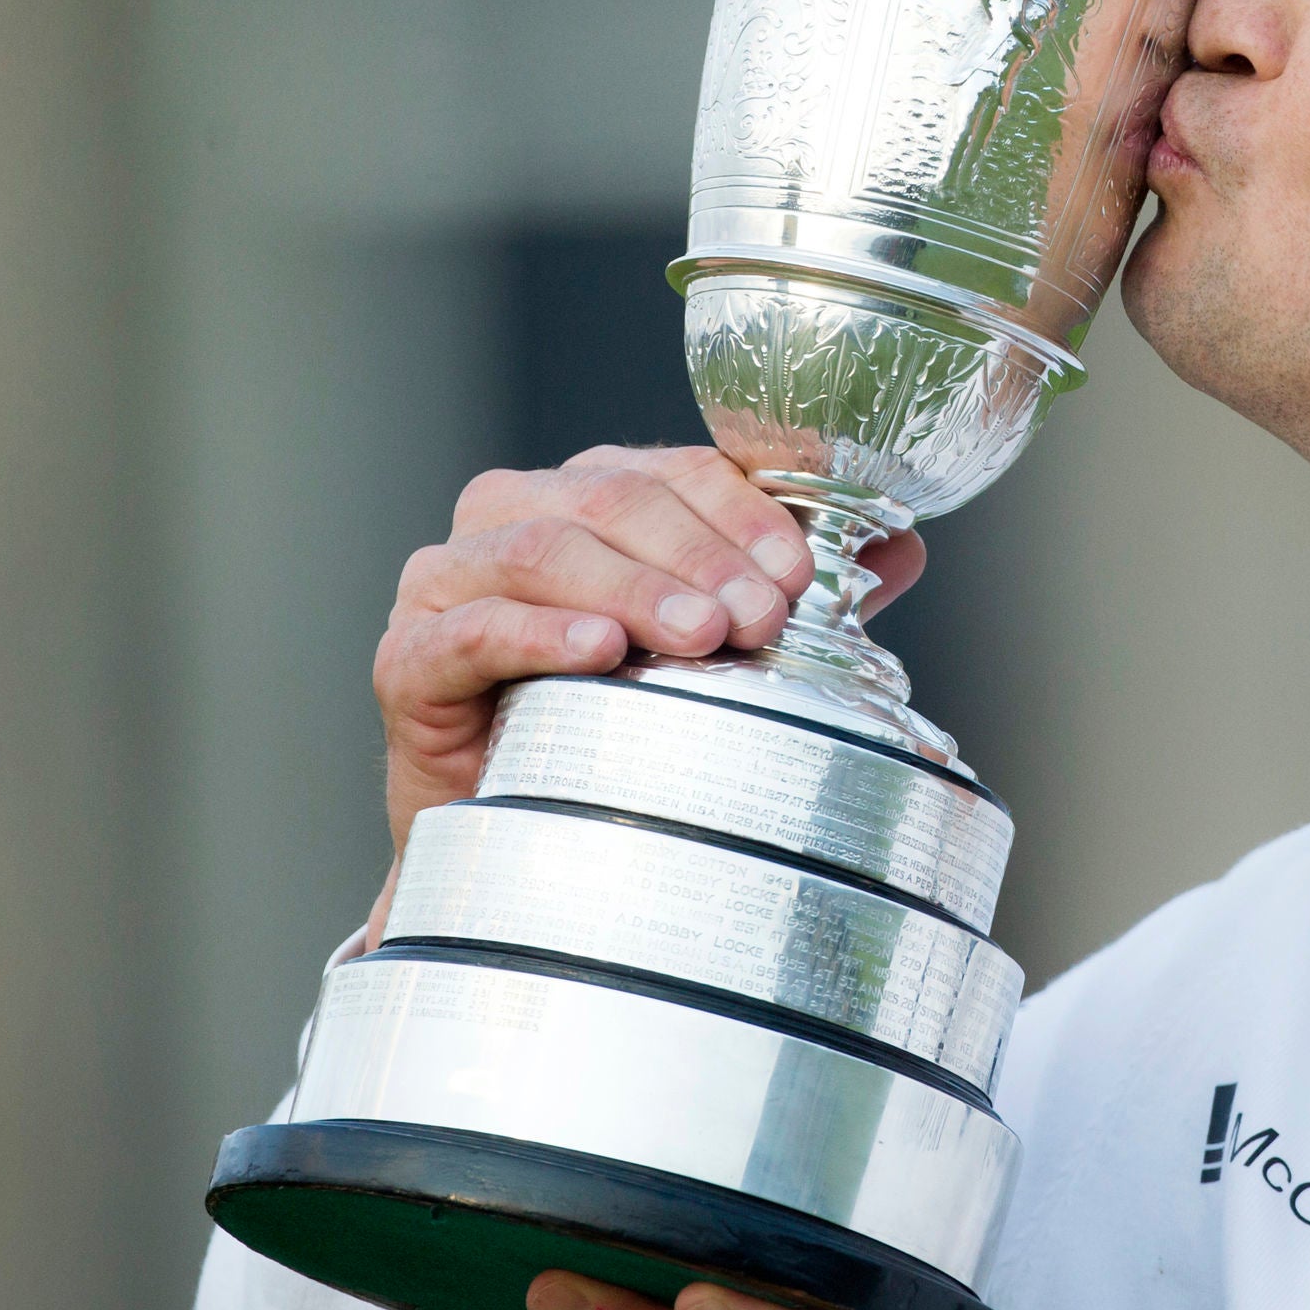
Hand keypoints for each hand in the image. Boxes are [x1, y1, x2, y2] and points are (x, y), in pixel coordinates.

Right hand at [361, 446, 926, 938]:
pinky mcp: (405, 660)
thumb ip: (791, 593)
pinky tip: (597, 649)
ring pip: (541, 549)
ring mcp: (445, 584)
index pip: (673, 469)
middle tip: (759, 617)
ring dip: (632, 585)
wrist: (513, 840)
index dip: (743, 511)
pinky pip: (468, 631)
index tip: (803, 574)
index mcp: (585, 493)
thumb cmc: (613, 721)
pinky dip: (537, 631)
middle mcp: (507, 517)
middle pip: (608, 497)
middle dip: (697, 554)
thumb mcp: (714, 651)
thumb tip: (903, 551)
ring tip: (699, 634)